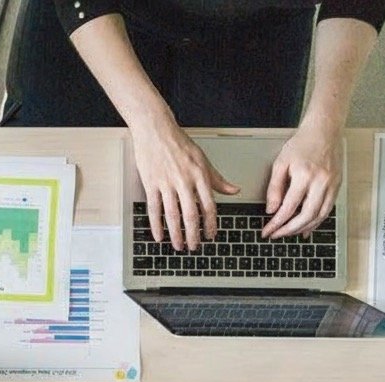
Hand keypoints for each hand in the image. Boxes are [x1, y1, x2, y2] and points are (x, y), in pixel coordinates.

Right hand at [130, 116, 239, 251]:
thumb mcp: (202, 160)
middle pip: (191, 214)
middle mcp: (184, 181)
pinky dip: (156, 225)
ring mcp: (166, 183)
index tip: (211, 235)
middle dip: (194, 234)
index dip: (211, 223)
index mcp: (200, 175)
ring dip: (176, 234)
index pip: (209, 205)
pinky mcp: (151, 184)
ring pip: (172, 215)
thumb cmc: (178, 143)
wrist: (156, 130)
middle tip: (195, 247)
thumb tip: (234, 190)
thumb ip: (217, 178)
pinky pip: (154, 209)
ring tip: (178, 246)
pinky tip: (159, 236)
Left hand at [262, 126, 342, 239]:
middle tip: (277, 235)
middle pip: (306, 216)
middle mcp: (321, 182)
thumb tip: (271, 210)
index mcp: (305, 176)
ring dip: (303, 228)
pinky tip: (307, 227)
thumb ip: (274, 188)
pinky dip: (317, 221)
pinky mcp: (337, 185)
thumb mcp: (280, 164)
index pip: (288, 208)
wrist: (323, 132)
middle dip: (289, 230)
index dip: (276, 223)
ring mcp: (332, 184)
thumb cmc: (301, 145)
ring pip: (319, 215)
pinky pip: (328, 209)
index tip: (267, 231)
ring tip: (289, 233)